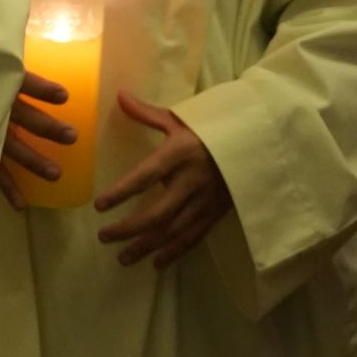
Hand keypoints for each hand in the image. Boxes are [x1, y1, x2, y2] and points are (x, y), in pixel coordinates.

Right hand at [0, 70, 75, 211]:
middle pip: (21, 116)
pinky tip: (21, 203)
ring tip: (56, 175)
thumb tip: (15, 26)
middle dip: (46, 128)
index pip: (20, 81)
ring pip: (9, 148)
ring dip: (33, 161)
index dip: (40, 88)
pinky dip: (6, 187)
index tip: (63, 96)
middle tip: (72, 137)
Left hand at [94, 89, 233, 267]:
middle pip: (157, 213)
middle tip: (104, 237)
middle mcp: (192, 180)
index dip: (122, 192)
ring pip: (173, 230)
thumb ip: (147, 113)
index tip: (99, 206)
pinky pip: (193, 237)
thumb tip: (119, 94)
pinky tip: (156, 262)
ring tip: (122, 258)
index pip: (145, 176)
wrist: (257, 141)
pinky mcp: (217, 213)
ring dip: (147, 246)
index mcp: (180, 154)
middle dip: (128, 228)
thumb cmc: (211, 127)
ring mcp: (206, 200)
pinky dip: (174, 252)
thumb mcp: (181, 118)